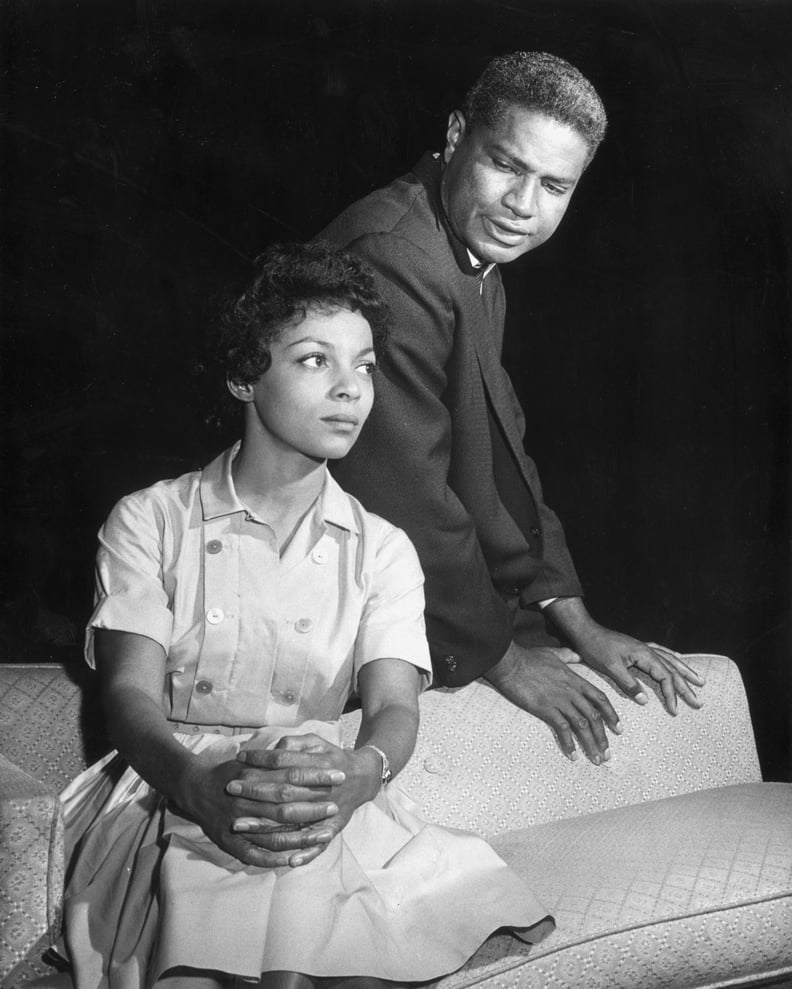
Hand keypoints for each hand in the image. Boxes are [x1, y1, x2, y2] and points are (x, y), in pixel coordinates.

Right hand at [179, 746, 343, 868]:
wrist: (192, 788)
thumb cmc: (226, 772)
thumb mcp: (248, 760)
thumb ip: (271, 758)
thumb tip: (294, 750)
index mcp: (252, 779)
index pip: (290, 778)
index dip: (315, 778)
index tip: (337, 776)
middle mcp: (245, 803)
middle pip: (285, 808)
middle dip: (313, 808)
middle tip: (335, 806)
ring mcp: (237, 826)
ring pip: (274, 835)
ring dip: (302, 837)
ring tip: (325, 834)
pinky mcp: (230, 844)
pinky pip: (255, 855)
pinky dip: (275, 859)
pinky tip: (294, 859)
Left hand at [230, 733, 381, 865]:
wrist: (363, 777)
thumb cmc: (332, 758)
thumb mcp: (317, 742)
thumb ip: (295, 743)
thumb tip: (274, 749)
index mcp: (318, 764)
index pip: (284, 761)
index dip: (260, 760)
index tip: (239, 760)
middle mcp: (321, 788)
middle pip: (283, 791)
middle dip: (255, 791)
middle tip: (230, 789)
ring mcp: (327, 811)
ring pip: (293, 820)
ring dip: (264, 825)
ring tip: (237, 825)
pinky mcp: (333, 828)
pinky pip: (318, 845)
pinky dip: (305, 853)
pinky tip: (287, 861)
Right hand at [485, 642, 620, 763]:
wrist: (511, 663)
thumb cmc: (529, 657)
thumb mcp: (553, 653)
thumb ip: (568, 655)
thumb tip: (577, 655)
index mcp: (575, 679)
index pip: (599, 699)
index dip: (611, 715)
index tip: (618, 729)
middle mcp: (571, 692)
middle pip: (594, 716)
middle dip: (603, 737)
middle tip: (607, 754)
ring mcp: (559, 700)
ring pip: (582, 725)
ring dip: (591, 744)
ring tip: (596, 759)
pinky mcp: (546, 708)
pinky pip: (562, 729)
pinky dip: (569, 743)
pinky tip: (573, 755)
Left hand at [574, 628, 704, 715]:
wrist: (585, 632)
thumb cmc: (596, 648)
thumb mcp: (611, 667)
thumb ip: (628, 683)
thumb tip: (645, 700)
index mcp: (644, 655)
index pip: (665, 676)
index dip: (671, 694)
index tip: (675, 710)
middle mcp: (648, 650)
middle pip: (673, 669)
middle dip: (686, 687)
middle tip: (698, 702)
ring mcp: (644, 647)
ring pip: (671, 660)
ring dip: (685, 672)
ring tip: (700, 681)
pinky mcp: (638, 647)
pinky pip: (662, 652)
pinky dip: (673, 658)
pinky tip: (679, 659)